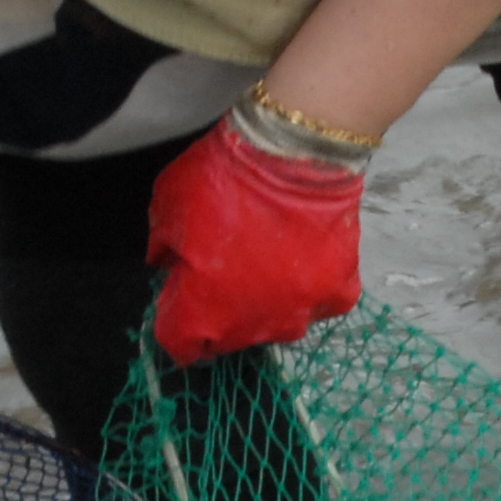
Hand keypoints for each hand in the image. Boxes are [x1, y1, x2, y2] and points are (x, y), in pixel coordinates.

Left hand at [145, 112, 365, 366]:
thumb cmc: (224, 180)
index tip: (179, 301)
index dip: (175, 322)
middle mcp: (250, 329)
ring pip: (276, 322)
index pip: (179, 345)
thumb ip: (162, 247)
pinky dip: (312, 286)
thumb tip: (167, 261)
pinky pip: (321, 302)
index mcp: (201, 316)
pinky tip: (307, 257)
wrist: (294, 155)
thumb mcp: (166, 206)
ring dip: (268, 301)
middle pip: (227, 338)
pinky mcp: (337, 295)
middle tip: (226, 268)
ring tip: (271, 258)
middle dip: (220, 311)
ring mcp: (298, 315)